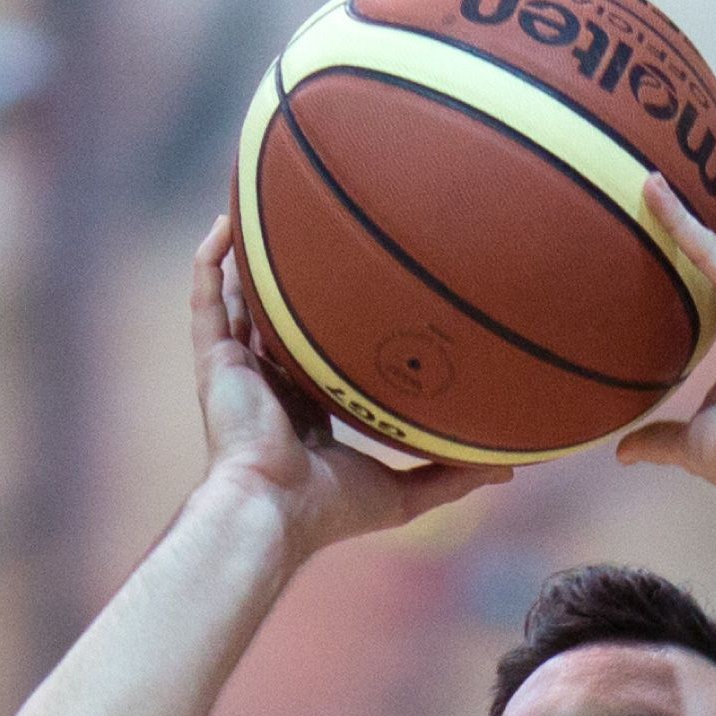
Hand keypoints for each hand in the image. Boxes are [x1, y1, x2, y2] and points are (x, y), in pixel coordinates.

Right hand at [191, 218, 508, 550]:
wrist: (275, 509)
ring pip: (236, 299)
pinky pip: (205, 298)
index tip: (369, 289)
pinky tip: (228, 221)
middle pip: (276, 318)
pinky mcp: (213, 361)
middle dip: (291, 280)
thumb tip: (510, 468)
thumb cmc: (332, 508)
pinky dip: (212, 260)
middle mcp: (266, 384)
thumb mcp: (405, 492)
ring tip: (263, 206)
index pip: (316, 356)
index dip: (334, 323)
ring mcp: (236, 370)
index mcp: (304, 410)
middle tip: (319, 234)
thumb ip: (453, 475)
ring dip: (245, 257)